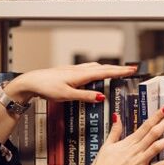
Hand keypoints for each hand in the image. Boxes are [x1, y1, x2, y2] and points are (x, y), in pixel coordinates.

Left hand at [4, 63, 136, 103]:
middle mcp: (78, 70)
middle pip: (102, 68)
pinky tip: (94, 73)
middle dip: (117, 69)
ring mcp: (73, 70)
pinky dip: (96, 69)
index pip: (105, 72)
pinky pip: (87, 69)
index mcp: (80, 75)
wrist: (31, 82)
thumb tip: (102, 97)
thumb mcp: (67, 95)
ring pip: (95, 67)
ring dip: (107, 68)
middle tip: (130, 69)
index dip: (120, 71)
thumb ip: (85, 96)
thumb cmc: (46, 87)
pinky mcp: (68, 72)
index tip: (132, 70)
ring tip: (116, 71)